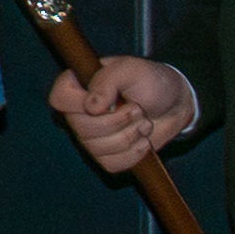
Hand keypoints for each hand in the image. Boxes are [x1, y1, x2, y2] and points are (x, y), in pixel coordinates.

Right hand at [53, 54, 191, 174]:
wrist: (175, 104)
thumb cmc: (151, 81)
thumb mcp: (131, 69)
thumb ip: (108, 80)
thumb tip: (91, 107)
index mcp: (79, 85)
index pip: (59, 99)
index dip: (81, 104)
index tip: (111, 100)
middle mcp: (79, 113)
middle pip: (81, 128)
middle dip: (118, 121)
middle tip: (138, 109)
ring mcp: (91, 136)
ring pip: (96, 149)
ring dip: (129, 136)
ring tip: (144, 121)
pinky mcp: (107, 155)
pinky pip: (111, 164)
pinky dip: (133, 154)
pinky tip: (143, 140)